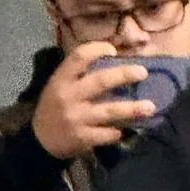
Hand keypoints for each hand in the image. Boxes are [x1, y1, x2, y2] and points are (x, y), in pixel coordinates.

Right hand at [32, 42, 155, 158]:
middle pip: (100, 81)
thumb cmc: (56, 106)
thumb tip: (117, 59)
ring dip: (132, 108)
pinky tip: (127, 129)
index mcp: (62, 79)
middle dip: (124, 75)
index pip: (79, 57)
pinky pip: (107, 134)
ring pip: (109, 110)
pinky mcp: (82, 137)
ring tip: (151, 107)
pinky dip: (118, 131)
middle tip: (143, 72)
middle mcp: (69, 96)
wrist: (39, 140)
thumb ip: (81, 75)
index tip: (114, 51)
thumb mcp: (60, 85)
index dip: (98, 49)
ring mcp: (76, 118)